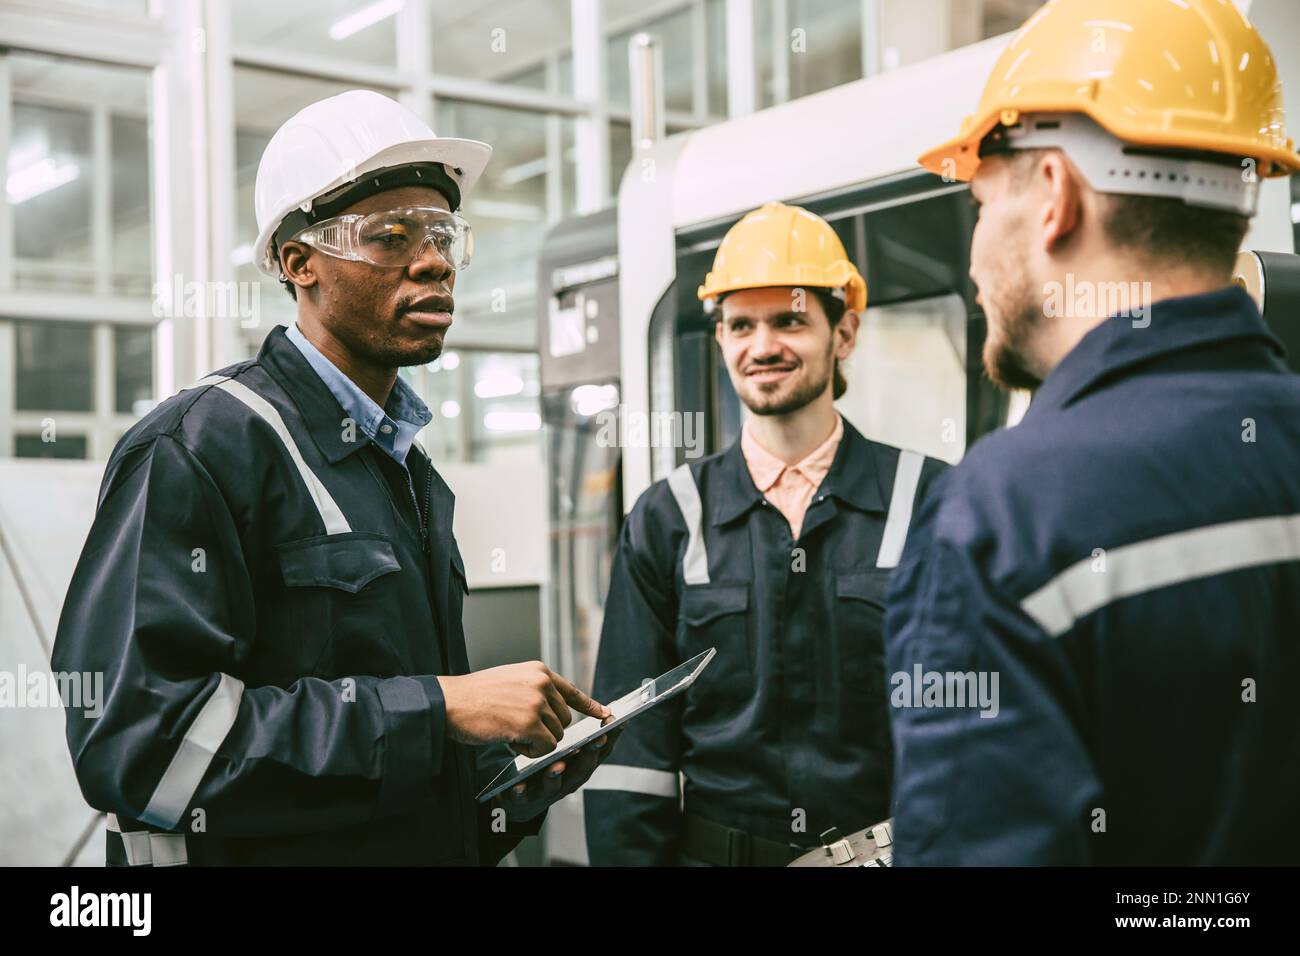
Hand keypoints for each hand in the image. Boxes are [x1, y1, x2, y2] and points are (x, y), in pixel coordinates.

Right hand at [437, 661, 608, 757]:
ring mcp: (537, 702)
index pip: (572, 690)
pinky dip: (530, 751)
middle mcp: (542, 682)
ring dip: (535, 742)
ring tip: (509, 730)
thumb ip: (534, 690)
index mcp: (539, 670)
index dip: (589, 705)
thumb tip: (554, 711)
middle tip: (516, 727)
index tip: (605, 714)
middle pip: (564, 720)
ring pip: (556, 736)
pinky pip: (545, 748)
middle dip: (545, 731)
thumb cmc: (475, 696)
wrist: (449, 702)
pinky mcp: (530, 723)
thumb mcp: (510, 681)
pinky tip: (510, 740)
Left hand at [493, 717, 623, 821]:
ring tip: (557, 765)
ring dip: (557, 776)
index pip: (601, 751)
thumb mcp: (566, 750)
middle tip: (597, 739)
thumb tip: (599, 706)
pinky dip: (523, 792)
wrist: (521, 797)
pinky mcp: (526, 801)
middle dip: (591, 754)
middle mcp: (569, 780)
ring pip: (555, 785)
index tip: (619, 722)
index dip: (612, 737)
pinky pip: (524, 798)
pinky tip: (519, 786)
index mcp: (580, 765)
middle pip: (583, 768)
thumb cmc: (546, 767)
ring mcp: (548, 792)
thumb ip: (578, 733)